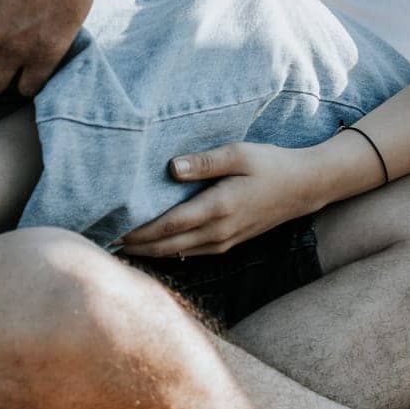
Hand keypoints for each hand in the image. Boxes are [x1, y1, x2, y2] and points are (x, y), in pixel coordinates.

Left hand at [117, 142, 328, 257]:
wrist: (304, 187)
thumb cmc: (270, 164)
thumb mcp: (238, 153)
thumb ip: (203, 162)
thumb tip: (170, 167)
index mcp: (218, 209)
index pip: (168, 227)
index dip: (138, 233)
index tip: (112, 232)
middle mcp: (219, 232)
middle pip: (168, 247)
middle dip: (136, 248)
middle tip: (105, 246)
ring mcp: (224, 242)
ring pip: (179, 254)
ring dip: (150, 254)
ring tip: (121, 249)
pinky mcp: (229, 243)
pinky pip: (192, 253)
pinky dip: (169, 253)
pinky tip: (154, 248)